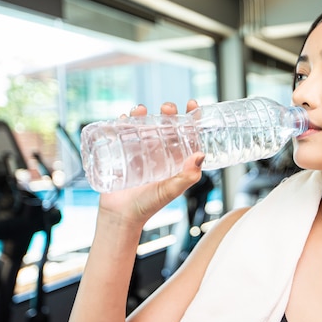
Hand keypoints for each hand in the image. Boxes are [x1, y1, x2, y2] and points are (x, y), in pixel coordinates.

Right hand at [98, 99, 203, 227]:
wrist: (121, 216)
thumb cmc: (148, 206)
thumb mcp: (171, 190)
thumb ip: (186, 177)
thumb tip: (201, 155)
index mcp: (175, 159)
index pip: (186, 134)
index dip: (191, 118)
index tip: (192, 105)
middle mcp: (159, 152)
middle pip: (165, 124)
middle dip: (167, 112)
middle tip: (167, 109)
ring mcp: (140, 151)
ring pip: (144, 124)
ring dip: (143, 113)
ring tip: (140, 110)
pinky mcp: (123, 152)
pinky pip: (123, 132)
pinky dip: (123, 121)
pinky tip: (123, 118)